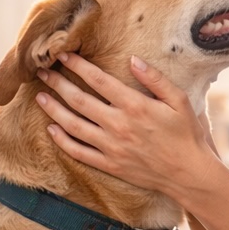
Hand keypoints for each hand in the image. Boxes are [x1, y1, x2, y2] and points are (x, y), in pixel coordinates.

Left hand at [35, 52, 219, 201]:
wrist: (189, 174)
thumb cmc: (186, 135)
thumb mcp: (179, 100)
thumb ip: (155, 79)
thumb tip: (132, 60)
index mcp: (135, 105)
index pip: (98, 80)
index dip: (78, 66)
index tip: (63, 55)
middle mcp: (118, 125)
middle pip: (79, 100)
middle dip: (58, 83)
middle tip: (41, 72)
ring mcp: (111, 147)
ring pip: (73, 126)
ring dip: (53, 110)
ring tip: (40, 97)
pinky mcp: (109, 164)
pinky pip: (79, 152)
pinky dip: (62, 141)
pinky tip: (51, 130)